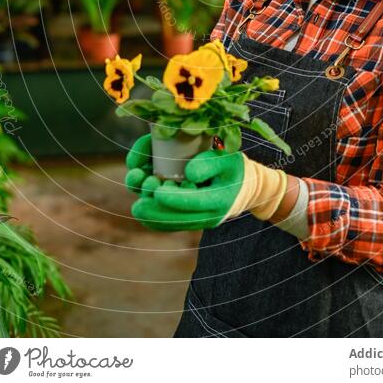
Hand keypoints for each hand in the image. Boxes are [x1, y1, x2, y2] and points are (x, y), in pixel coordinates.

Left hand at [124, 135, 243, 230]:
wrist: (245, 188)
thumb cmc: (236, 168)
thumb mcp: (229, 158)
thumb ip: (211, 162)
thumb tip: (188, 173)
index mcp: (219, 200)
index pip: (193, 202)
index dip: (172, 198)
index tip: (155, 190)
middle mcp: (205, 216)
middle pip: (174, 219)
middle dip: (152, 207)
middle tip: (141, 188)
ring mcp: (195, 220)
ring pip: (167, 223)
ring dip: (148, 209)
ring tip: (138, 183)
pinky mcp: (188, 220)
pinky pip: (166, 224)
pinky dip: (151, 213)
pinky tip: (140, 197)